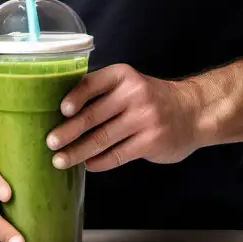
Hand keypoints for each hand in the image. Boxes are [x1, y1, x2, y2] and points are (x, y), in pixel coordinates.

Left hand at [46, 64, 199, 171]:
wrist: (193, 111)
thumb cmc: (150, 98)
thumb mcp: (130, 84)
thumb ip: (102, 93)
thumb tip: (62, 113)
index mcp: (123, 75)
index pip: (92, 83)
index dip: (74, 97)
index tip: (60, 111)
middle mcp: (134, 94)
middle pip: (93, 115)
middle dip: (68, 132)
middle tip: (49, 143)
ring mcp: (144, 119)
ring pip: (102, 139)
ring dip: (78, 152)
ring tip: (60, 161)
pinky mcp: (151, 142)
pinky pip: (117, 154)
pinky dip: (99, 162)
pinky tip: (88, 165)